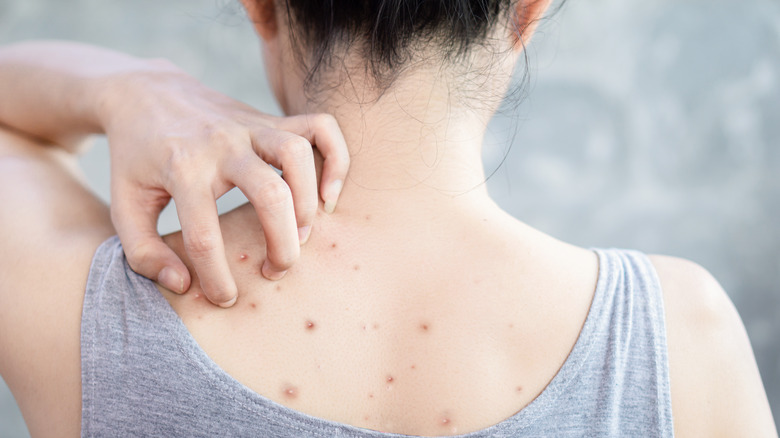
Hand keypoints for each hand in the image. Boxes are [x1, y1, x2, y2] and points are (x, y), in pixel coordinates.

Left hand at [97, 63, 348, 306]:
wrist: (145, 93)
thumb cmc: (135, 159)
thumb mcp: (123, 205)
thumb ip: (143, 252)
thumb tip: (183, 284)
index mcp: (181, 169)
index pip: (205, 237)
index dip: (217, 279)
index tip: (225, 298)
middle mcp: (221, 144)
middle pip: (269, 194)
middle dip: (281, 245)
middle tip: (276, 270)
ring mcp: (250, 126)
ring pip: (298, 156)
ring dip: (308, 203)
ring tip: (301, 234)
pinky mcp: (271, 118)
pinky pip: (321, 127)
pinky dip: (336, 159)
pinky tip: (328, 194)